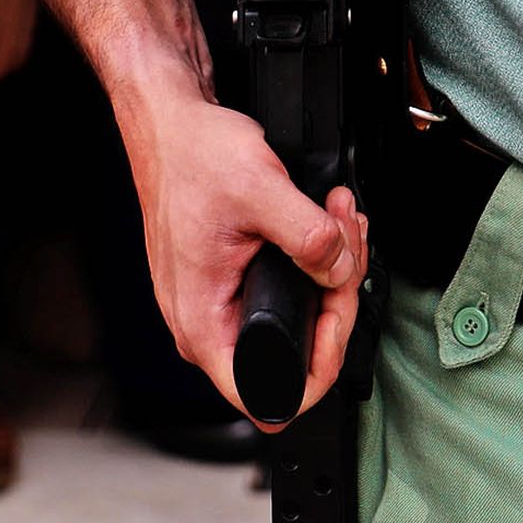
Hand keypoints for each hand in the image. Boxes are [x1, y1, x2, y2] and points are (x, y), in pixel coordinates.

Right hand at [124, 80, 368, 424]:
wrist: (172, 125)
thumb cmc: (193, 156)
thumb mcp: (259, 191)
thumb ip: (308, 237)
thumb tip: (342, 268)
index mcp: (203, 324)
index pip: (270, 398)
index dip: (319, 363)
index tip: (339, 309)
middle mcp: (208, 323)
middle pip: (296, 348)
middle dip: (338, 293)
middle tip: (350, 240)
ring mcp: (220, 300)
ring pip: (297, 312)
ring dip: (333, 267)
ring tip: (343, 219)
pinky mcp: (233, 277)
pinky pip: (287, 285)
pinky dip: (315, 253)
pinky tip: (329, 221)